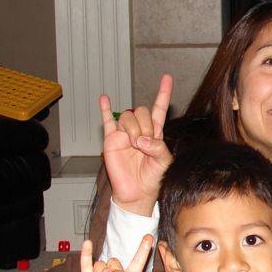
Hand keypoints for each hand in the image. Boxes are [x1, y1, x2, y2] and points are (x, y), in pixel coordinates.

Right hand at [100, 74, 172, 215]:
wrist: (137, 193)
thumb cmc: (153, 178)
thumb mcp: (164, 162)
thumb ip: (158, 147)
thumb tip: (141, 140)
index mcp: (155, 133)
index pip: (159, 109)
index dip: (163, 93)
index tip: (166, 78)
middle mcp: (139, 130)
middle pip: (141, 111)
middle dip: (144, 125)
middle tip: (144, 143)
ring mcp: (125, 133)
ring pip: (127, 116)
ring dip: (132, 129)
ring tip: (134, 145)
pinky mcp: (112, 140)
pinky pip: (107, 121)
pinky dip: (105, 109)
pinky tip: (105, 99)